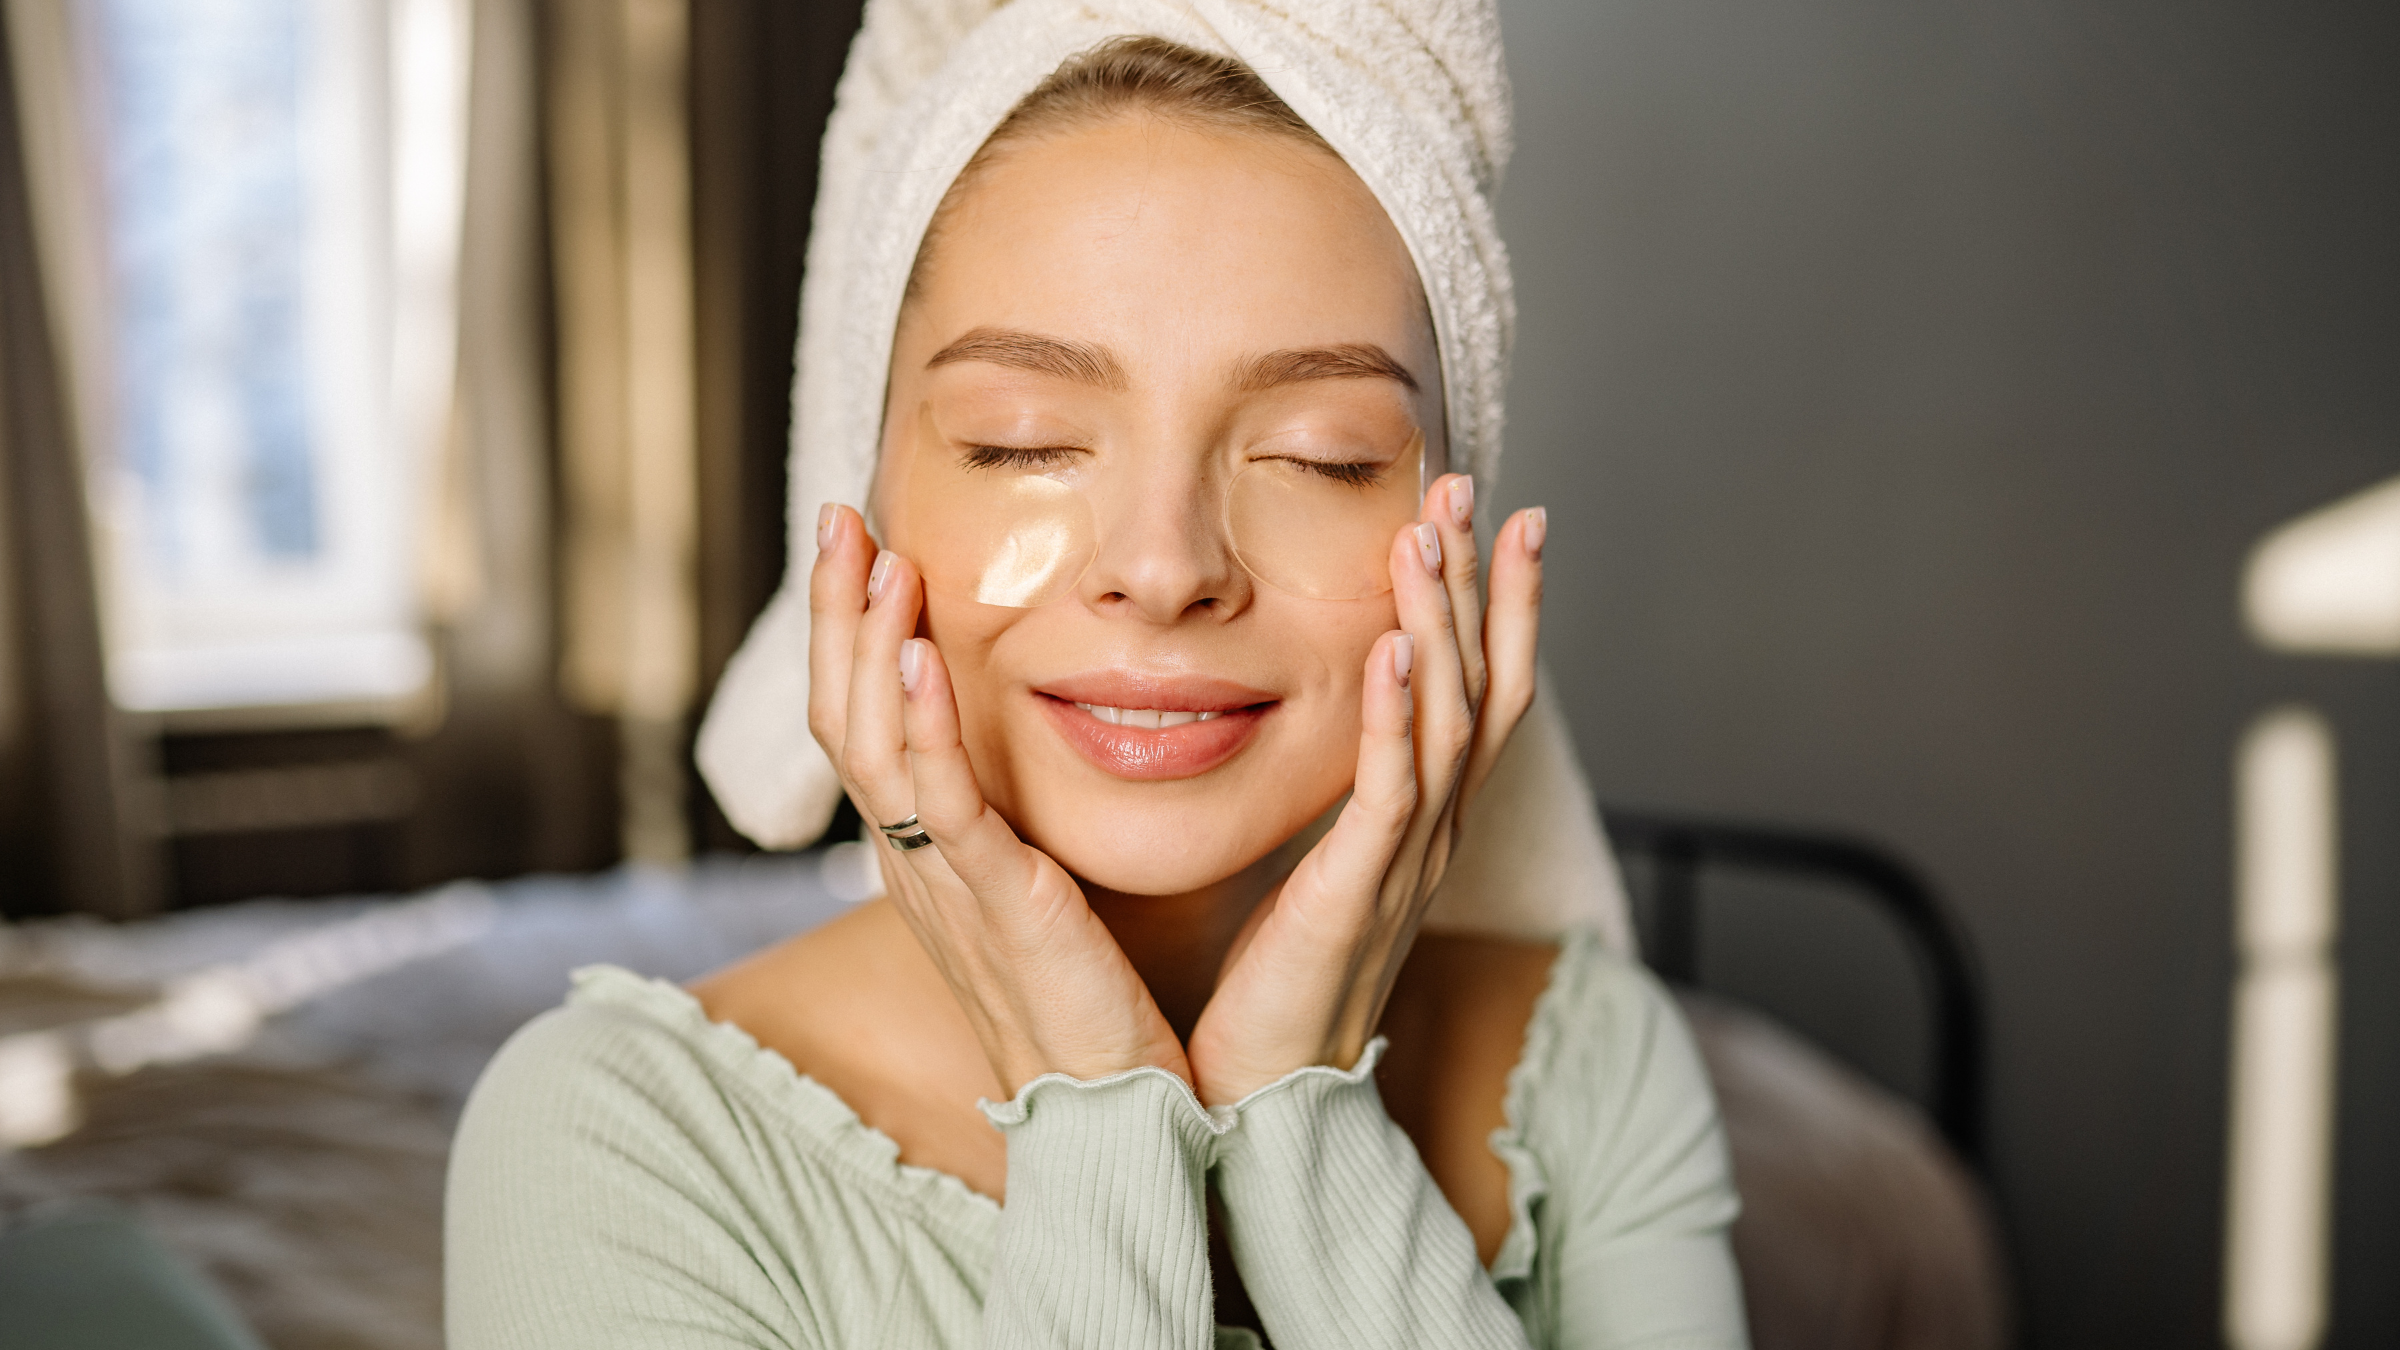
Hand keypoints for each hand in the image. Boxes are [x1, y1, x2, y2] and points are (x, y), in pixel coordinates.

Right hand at [807, 505, 1189, 1095]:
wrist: (1111, 1108)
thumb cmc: (1088, 999)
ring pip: (872, 744)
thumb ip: (1019, 819)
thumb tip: (1032, 745)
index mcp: (923, 852)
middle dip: (837, 613)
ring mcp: (943, 883)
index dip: (851, 632)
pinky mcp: (995, 904)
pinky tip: (918, 654)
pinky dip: (923, 724)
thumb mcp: (1039, 887)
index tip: (865, 545)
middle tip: (842, 517)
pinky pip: (940, 803)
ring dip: (868, 643)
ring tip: (876, 557)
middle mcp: (912, 862)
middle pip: (843, 716)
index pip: (863, 721)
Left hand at [1184, 476, 1542, 1105]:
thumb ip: (1333, 804)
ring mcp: (1406, 866)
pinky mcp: (1358, 895)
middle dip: (1484, 586)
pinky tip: (1395, 647)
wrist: (1267, 1104)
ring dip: (1445, 623)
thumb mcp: (1316, 874)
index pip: (1479, 694)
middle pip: (1486, 689)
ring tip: (1431, 536)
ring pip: (1451, 723)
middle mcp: (1431, 837)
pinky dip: (1400, 716)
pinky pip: (1392, 791)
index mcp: (1420, 827)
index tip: (1496, 519)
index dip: (1497, 607)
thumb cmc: (1274, 990)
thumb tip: (1322, 735)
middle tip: (1475, 491)